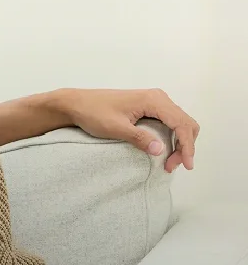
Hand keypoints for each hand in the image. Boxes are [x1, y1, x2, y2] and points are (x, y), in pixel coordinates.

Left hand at [58, 88, 199, 172]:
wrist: (76, 104)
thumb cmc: (93, 113)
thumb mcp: (115, 128)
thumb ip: (139, 138)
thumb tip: (160, 150)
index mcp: (153, 100)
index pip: (181, 123)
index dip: (187, 146)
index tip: (185, 165)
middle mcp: (158, 98)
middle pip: (185, 123)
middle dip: (185, 146)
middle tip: (172, 166)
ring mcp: (154, 101)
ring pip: (179, 123)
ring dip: (180, 143)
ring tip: (169, 162)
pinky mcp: (148, 107)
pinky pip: (169, 122)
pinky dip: (172, 137)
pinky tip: (165, 150)